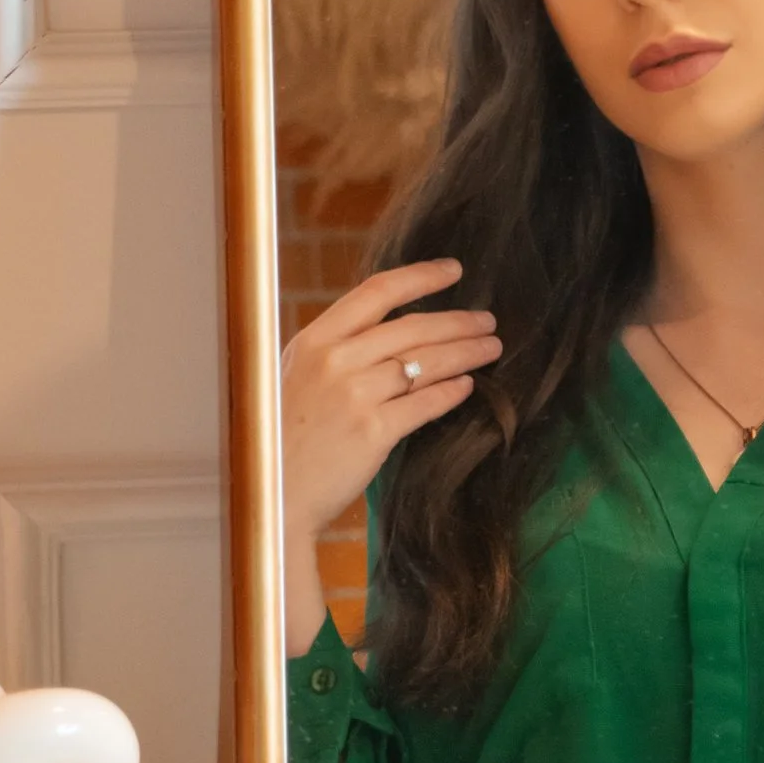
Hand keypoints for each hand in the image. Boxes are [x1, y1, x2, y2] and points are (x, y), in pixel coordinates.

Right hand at [280, 260, 500, 651]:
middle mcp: (335, 360)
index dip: (421, 277)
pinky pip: (425, 403)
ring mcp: (354, 395)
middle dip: (459, 322)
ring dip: (466, 353)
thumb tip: (387, 332)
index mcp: (314, 340)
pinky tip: (467, 386)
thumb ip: (335, 350)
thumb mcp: (296, 376)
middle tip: (488, 321)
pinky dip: (452, 391)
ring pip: (426, 363)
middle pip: (413, 327)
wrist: (271, 492)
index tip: (453, 270)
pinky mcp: (373, 432)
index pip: (377, 291)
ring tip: (491, 349)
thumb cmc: (281, 437)